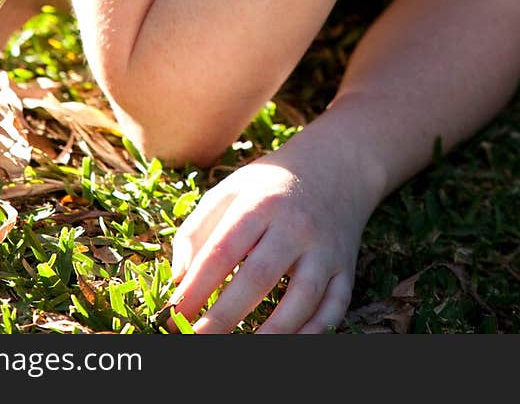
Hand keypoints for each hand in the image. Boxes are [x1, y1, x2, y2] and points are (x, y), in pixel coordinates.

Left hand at [168, 134, 368, 333]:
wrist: (336, 166)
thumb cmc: (270, 186)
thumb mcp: (230, 190)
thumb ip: (197, 230)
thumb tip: (178, 280)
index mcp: (261, 203)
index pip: (223, 251)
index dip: (197, 287)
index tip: (173, 315)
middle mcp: (296, 226)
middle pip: (259, 277)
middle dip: (224, 317)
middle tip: (196, 340)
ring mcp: (325, 250)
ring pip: (301, 299)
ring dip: (270, 334)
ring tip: (240, 353)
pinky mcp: (345, 269)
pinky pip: (333, 309)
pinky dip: (312, 335)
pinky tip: (285, 346)